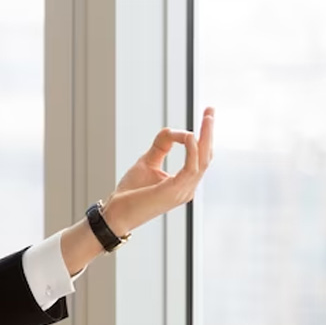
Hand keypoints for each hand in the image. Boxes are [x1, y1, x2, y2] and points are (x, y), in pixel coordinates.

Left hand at [102, 107, 215, 235]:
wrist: (115, 214)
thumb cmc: (130, 192)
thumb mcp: (147, 162)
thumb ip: (162, 147)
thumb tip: (173, 131)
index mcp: (183, 183)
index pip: (200, 157)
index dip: (201, 137)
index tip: (198, 118)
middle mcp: (188, 188)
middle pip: (206, 156)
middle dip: (209, 132)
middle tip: (210, 110)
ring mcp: (183, 191)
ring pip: (203, 160)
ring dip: (205, 137)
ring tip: (207, 117)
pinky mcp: (174, 192)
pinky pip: (190, 168)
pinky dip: (192, 151)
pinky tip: (191, 136)